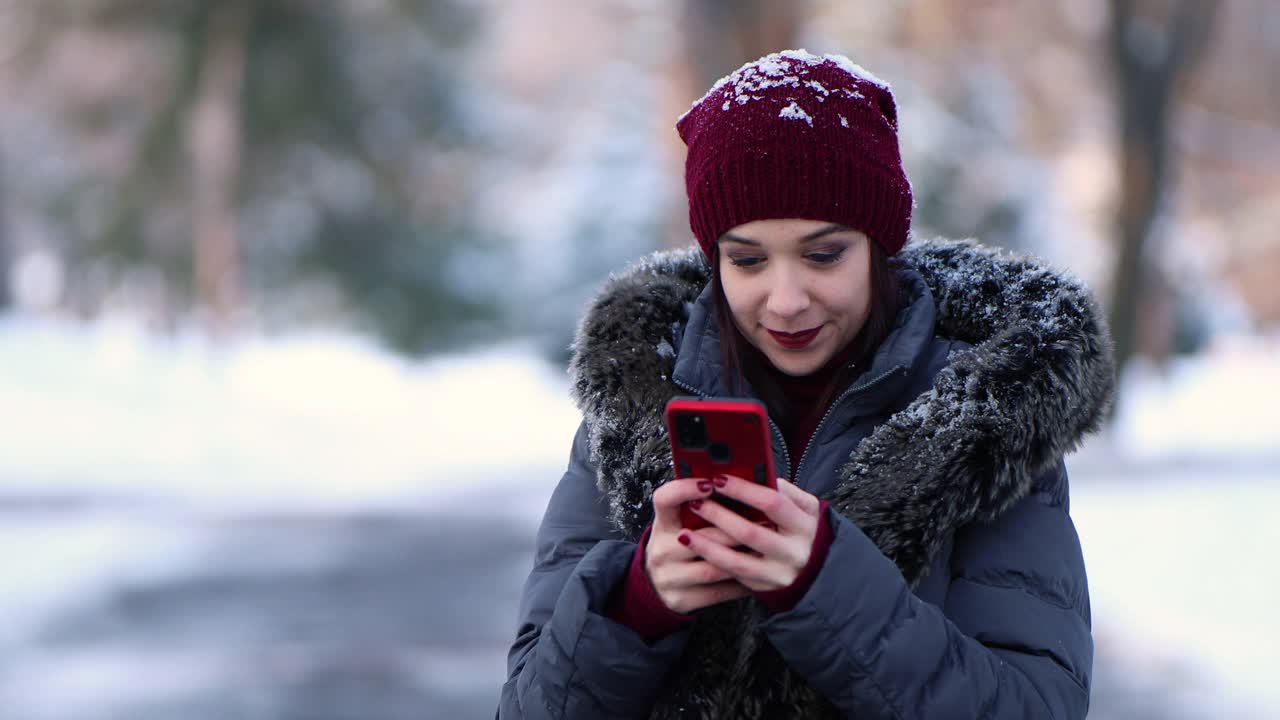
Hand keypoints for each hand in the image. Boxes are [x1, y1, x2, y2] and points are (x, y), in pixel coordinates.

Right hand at [646, 477, 753, 613]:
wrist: (655, 586)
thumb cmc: (678, 546)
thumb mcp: (680, 524)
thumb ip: (701, 508)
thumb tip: (739, 485)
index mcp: (662, 524)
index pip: (665, 499)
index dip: (685, 489)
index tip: (711, 483)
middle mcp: (660, 550)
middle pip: (702, 536)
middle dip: (736, 528)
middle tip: (765, 520)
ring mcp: (669, 577)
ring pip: (714, 567)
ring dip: (743, 558)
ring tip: (766, 547)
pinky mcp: (680, 600)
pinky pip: (718, 592)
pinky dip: (740, 583)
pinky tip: (757, 573)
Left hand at [682, 476, 821, 591]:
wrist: (814, 567)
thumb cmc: (800, 527)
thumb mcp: (803, 506)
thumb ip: (784, 490)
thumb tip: (753, 472)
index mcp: (804, 525)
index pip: (772, 503)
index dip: (743, 490)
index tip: (718, 480)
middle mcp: (795, 552)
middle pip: (750, 533)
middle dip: (719, 516)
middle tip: (696, 503)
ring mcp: (780, 574)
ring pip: (737, 561)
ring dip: (707, 546)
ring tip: (684, 533)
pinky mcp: (765, 588)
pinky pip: (734, 576)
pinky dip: (713, 562)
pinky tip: (697, 551)